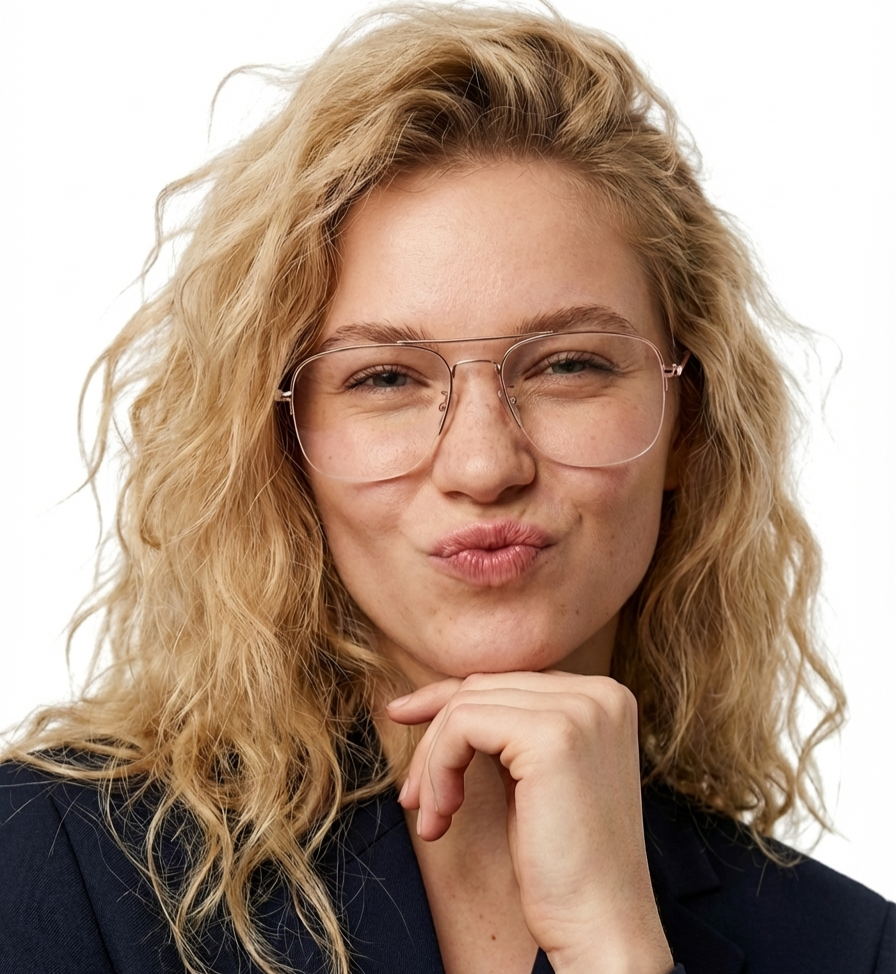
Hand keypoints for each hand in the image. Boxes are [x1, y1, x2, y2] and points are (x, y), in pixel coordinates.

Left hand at [386, 671, 672, 973]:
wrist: (601, 927)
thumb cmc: (564, 863)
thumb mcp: (537, 775)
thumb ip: (512, 728)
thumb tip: (445, 697)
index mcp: (605, 696)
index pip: (507, 680)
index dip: (449, 703)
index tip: (404, 718)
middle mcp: (599, 692)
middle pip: (483, 688)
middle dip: (434, 738)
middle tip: (414, 797)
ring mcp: (580, 710)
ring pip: (466, 706)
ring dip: (433, 764)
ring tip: (432, 816)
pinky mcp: (552, 735)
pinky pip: (462, 726)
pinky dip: (439, 768)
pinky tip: (443, 815)